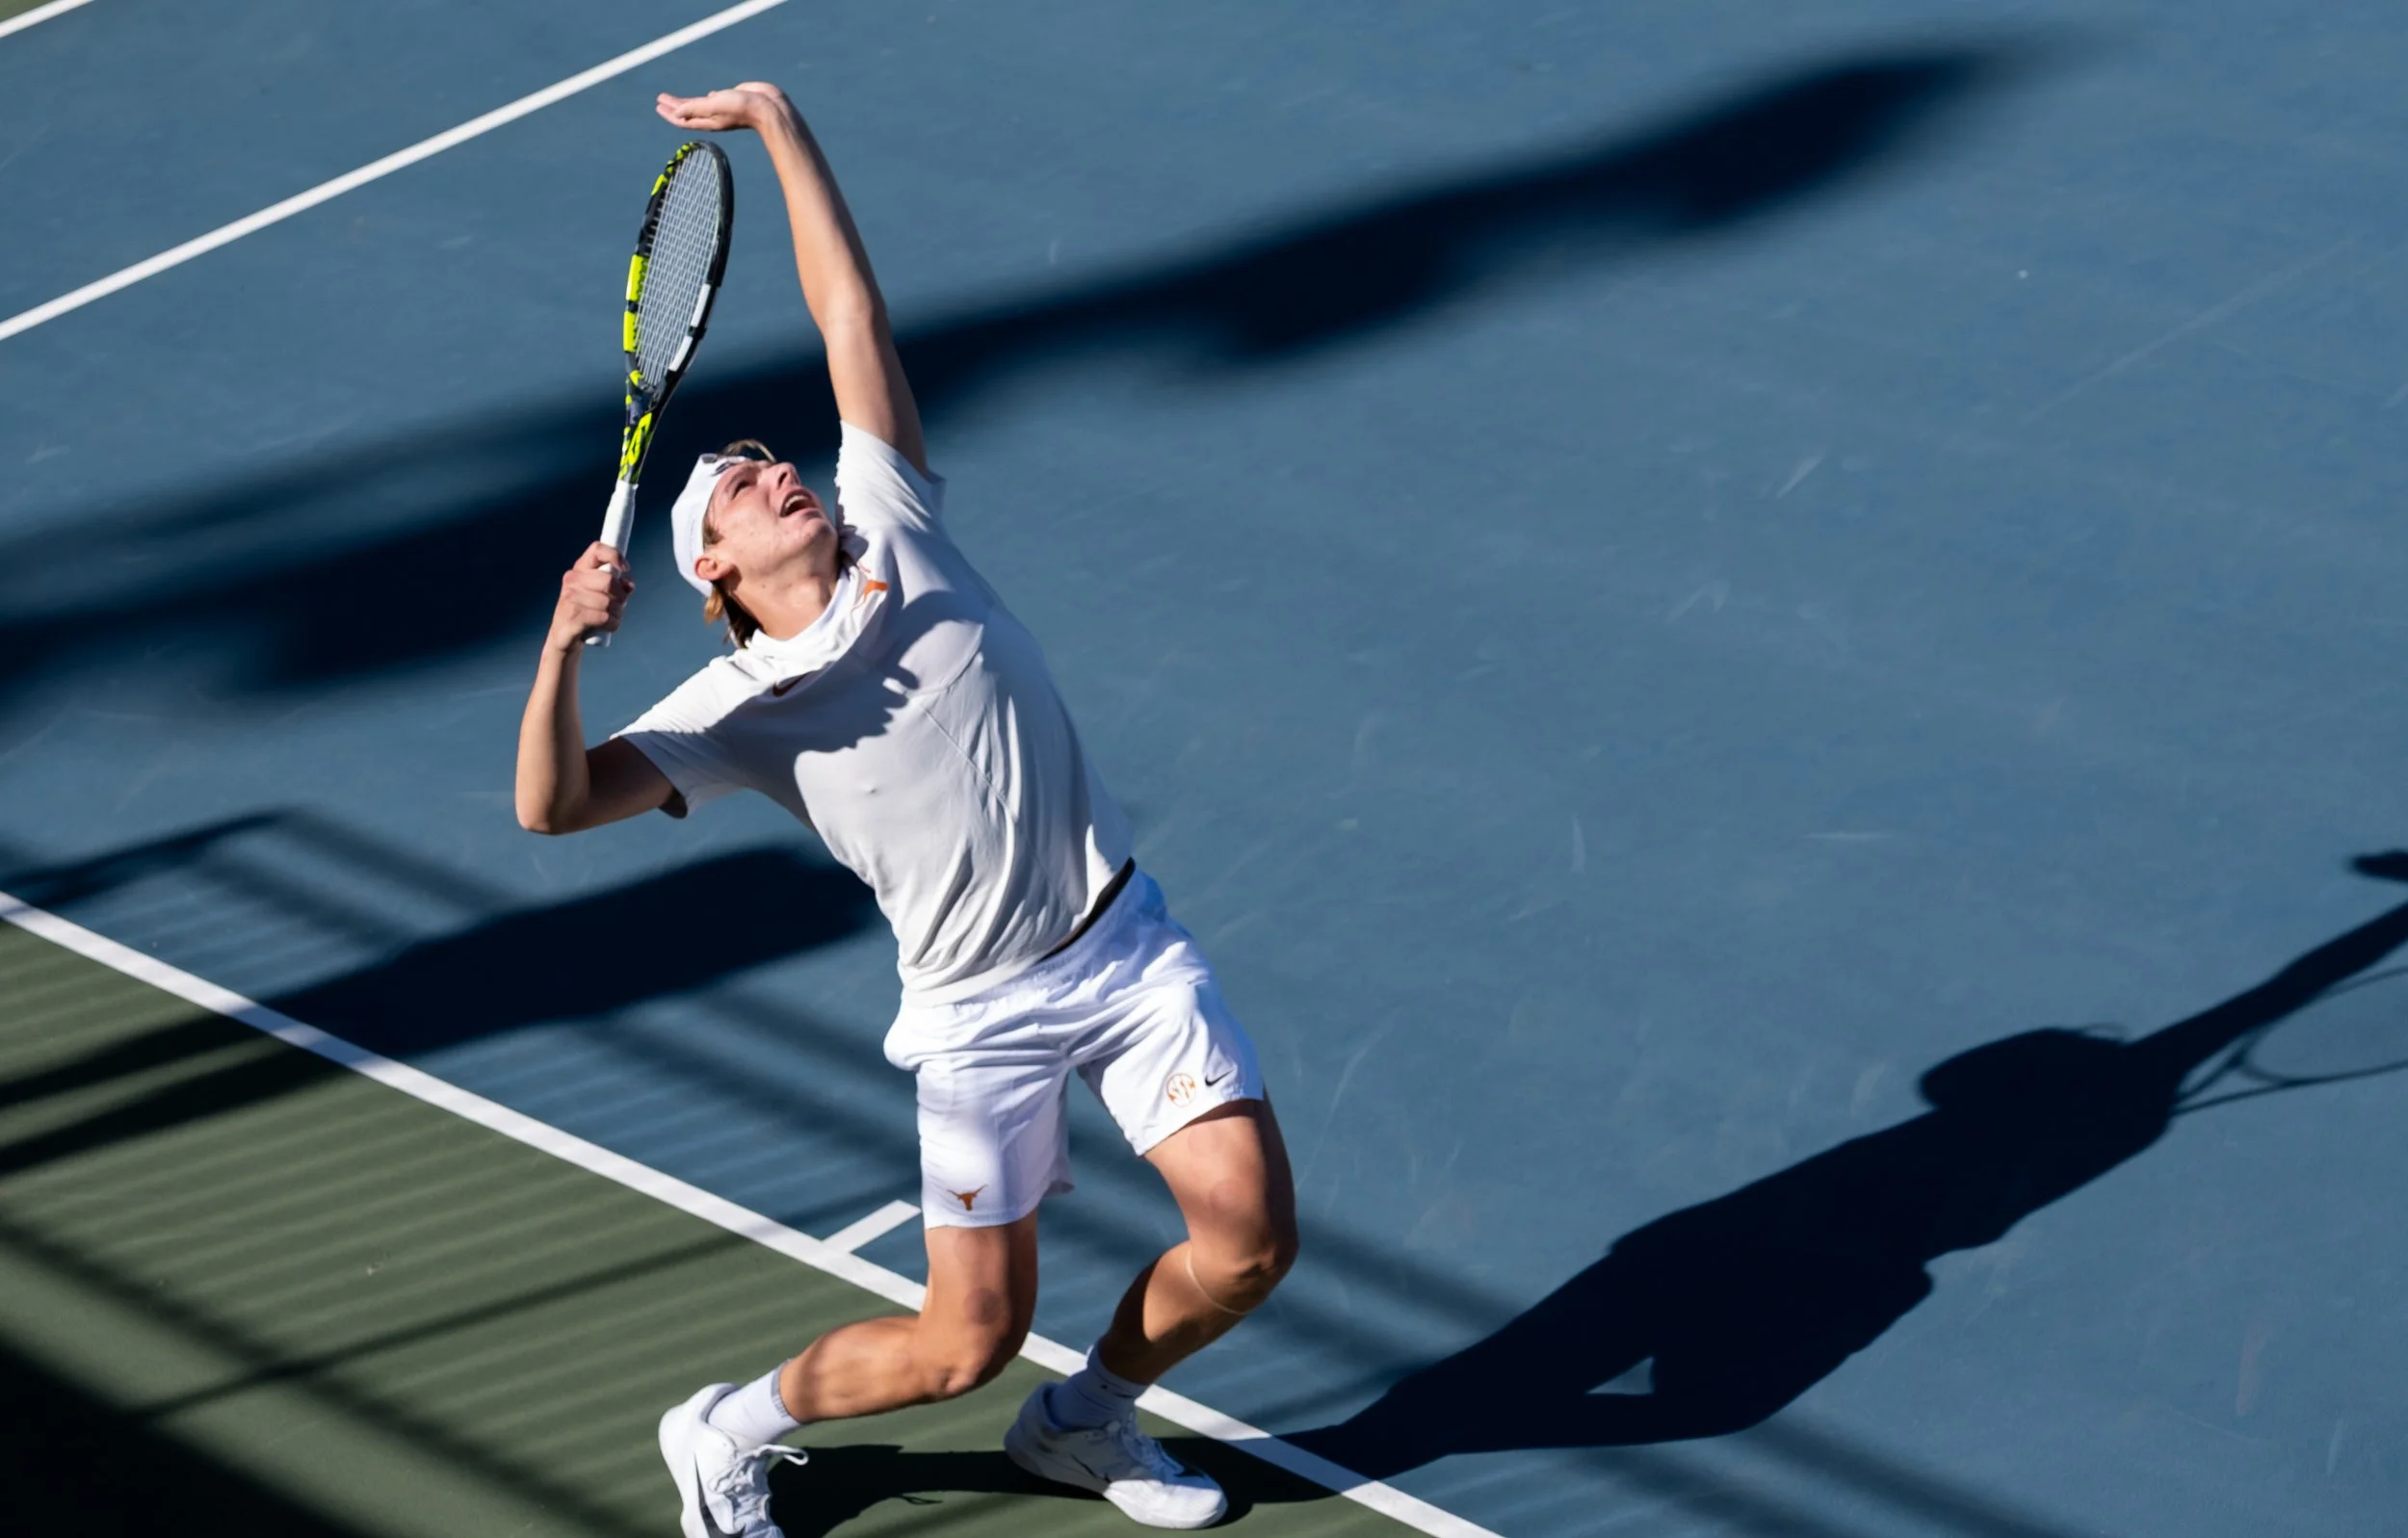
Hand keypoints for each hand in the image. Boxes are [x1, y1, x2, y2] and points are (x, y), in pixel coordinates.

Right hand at [550, 542, 632, 649]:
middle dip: (621, 596)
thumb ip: (619, 586)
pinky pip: (604, 618)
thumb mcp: (604, 596)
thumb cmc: (587, 613)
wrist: (565, 637)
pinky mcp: (572, 617)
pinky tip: (606, 627)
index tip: (625, 568)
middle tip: (619, 605)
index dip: (615, 555)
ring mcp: (569, 597)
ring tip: (611, 618)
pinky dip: (612, 624)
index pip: (597, 550)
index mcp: (580, 569)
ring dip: (617, 614)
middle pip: (609, 581)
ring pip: (609, 602)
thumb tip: (629, 584)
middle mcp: (572, 579)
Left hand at [655, 82, 789, 133]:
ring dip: (688, 103)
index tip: (658, 105)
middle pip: (689, 112)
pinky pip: (716, 99)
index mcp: (708, 119)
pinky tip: (709, 95)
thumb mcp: (715, 106)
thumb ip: (695, 108)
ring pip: (701, 105)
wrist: (770, 109)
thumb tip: (676, 113)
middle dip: (674, 106)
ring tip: (679, 100)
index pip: (683, 118)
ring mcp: (724, 108)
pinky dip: (708, 98)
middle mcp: (714, 115)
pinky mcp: (734, 99)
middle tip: (660, 100)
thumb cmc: (743, 108)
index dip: (670, 113)